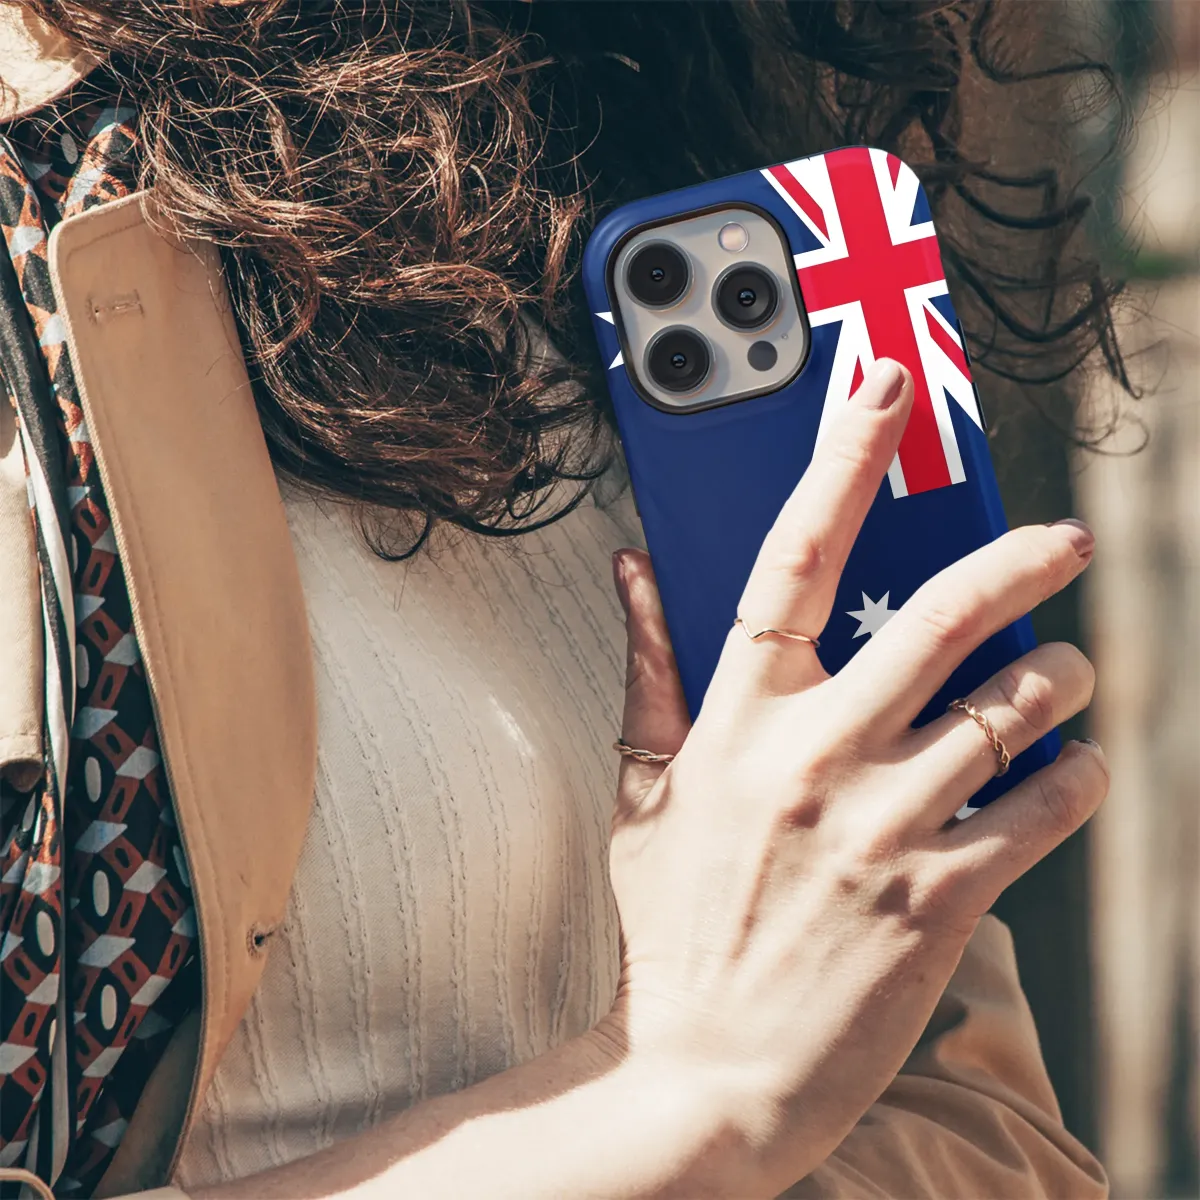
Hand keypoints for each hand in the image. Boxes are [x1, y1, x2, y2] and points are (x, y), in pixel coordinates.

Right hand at [604, 358, 1106, 1193]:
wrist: (706, 1072)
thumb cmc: (674, 926)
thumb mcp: (643, 792)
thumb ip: (646, 671)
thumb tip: (631, 569)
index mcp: (736, 721)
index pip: (789, 560)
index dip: (838, 462)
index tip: (881, 390)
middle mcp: (813, 757)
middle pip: (940, 617)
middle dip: (1020, 560)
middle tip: (1062, 540)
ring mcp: (881, 826)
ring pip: (1013, 710)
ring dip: (1063, 682)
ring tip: (1069, 681)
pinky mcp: (940, 898)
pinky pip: (1042, 807)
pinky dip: (1076, 776)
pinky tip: (1070, 770)